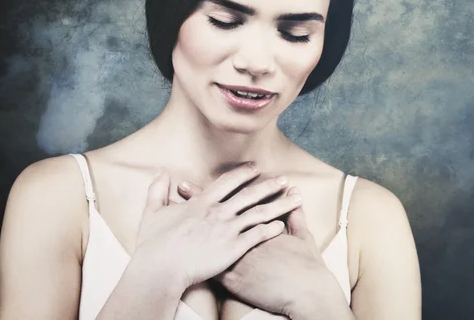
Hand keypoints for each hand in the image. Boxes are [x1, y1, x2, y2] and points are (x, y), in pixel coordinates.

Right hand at [134, 163, 301, 291]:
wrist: (160, 268)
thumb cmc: (154, 243)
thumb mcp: (153, 211)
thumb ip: (158, 189)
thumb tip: (160, 172)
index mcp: (202, 202)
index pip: (228, 182)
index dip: (244, 173)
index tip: (257, 167)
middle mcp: (218, 212)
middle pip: (250, 194)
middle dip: (269, 186)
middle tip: (284, 179)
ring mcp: (227, 230)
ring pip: (259, 213)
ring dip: (279, 204)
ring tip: (296, 198)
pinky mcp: (232, 249)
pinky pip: (257, 236)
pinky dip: (270, 230)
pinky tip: (282, 226)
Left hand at [179, 182, 328, 316]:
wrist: (303, 290)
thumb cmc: (304, 264)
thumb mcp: (302, 235)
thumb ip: (295, 212)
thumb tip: (295, 191)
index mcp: (253, 224)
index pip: (224, 203)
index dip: (203, 193)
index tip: (184, 183)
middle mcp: (239, 237)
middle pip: (208, 218)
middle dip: (190, 205)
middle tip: (174, 192)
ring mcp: (233, 258)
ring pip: (203, 243)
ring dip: (186, 233)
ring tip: (168, 223)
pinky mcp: (232, 279)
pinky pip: (207, 270)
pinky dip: (193, 263)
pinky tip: (180, 259)